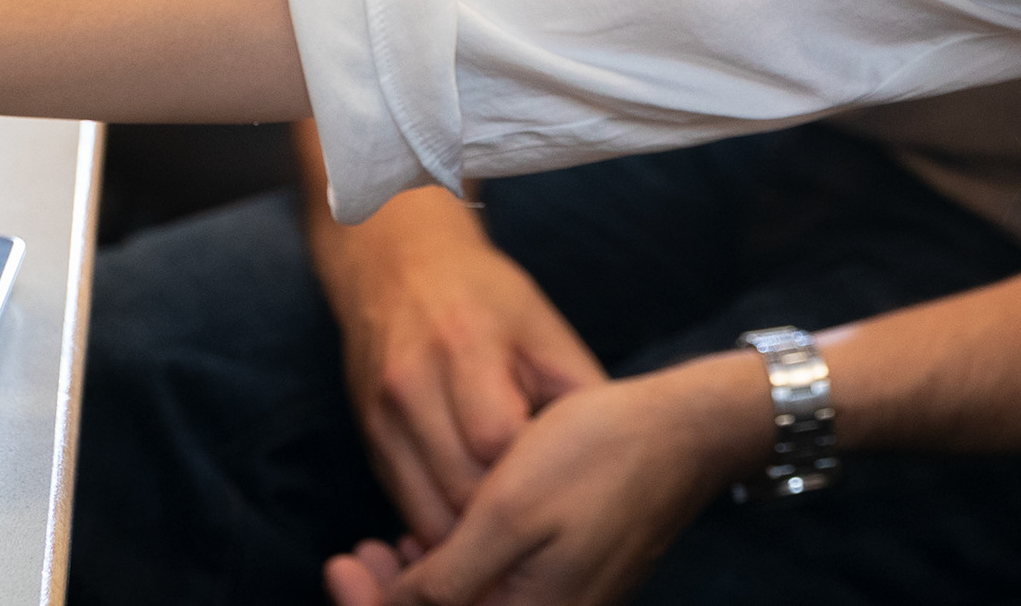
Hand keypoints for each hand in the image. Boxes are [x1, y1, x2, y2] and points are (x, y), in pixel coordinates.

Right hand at [313, 190, 605, 540]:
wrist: (399, 267)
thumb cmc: (488, 299)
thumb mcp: (544, 328)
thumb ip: (580, 392)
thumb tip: (622, 461)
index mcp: (464, 345)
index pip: (498, 440)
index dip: (538, 474)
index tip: (571, 487)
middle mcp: (412, 385)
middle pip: (461, 489)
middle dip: (510, 518)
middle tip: (553, 525)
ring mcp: (383, 420)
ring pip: (429, 516)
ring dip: (477, 538)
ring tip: (522, 534)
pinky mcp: (371, 444)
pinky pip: (409, 509)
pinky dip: (446, 527)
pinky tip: (483, 525)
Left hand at [323, 356, 765, 605]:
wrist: (683, 431)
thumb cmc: (597, 456)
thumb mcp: (508, 510)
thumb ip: (449, 577)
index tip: (337, 566)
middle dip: (390, 602)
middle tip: (349, 556)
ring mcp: (563, 605)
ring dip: (420, 591)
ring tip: (381, 546)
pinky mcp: (569, 586)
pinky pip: (499, 597)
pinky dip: (458, 579)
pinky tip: (433, 546)